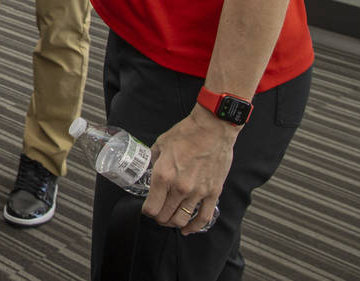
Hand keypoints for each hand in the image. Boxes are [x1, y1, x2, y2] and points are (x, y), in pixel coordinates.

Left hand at [142, 110, 237, 234]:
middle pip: (165, 216)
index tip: (146, 208)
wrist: (212, 129)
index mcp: (163, 175)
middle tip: (157, 214)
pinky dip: (194, 227)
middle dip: (158, 218)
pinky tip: (188, 229)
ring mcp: (198, 193)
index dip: (146, 211)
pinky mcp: (213, 193)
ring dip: (173, 223)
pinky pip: (203, 218)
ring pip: (182, 220)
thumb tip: (148, 167)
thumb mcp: (160, 144)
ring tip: (170, 220)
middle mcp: (179, 188)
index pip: (151, 207)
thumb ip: (153, 159)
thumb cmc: (186, 133)